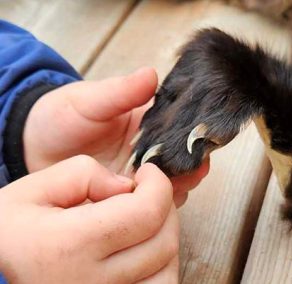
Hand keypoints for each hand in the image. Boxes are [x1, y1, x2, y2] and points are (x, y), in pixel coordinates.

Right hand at [0, 155, 178, 282]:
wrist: (0, 262)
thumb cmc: (15, 229)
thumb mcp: (35, 188)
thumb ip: (84, 174)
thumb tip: (127, 186)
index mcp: (71, 244)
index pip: (145, 213)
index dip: (158, 185)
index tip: (149, 173)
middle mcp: (90, 282)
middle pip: (163, 242)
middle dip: (165, 206)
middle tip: (147, 191)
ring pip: (167, 269)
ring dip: (166, 236)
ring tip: (146, 218)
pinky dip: (161, 264)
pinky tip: (144, 246)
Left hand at [23, 68, 208, 205]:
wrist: (35, 151)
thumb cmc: (61, 118)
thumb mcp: (88, 100)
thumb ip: (119, 91)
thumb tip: (151, 74)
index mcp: (149, 120)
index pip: (183, 124)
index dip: (196, 132)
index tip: (201, 141)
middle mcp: (152, 148)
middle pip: (186, 157)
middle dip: (193, 164)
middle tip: (192, 170)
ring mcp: (143, 174)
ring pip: (175, 182)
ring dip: (179, 186)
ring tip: (174, 187)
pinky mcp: (131, 197)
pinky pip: (154, 204)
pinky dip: (160, 206)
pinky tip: (158, 206)